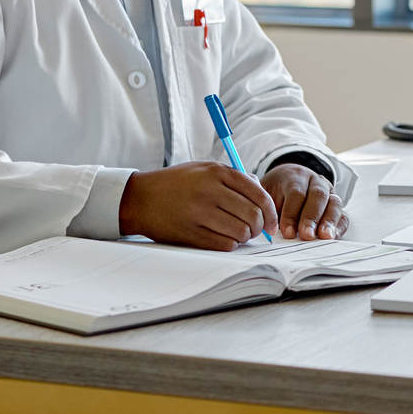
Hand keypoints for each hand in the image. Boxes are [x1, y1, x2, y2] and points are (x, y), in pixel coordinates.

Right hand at [118, 161, 277, 250]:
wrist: (140, 198)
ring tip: (240, 234)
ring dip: (245, 237)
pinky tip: (227, 239)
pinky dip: (232, 244)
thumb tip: (263, 195)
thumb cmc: (177, 183)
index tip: (272, 222)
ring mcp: (200, 213)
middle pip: (253, 214)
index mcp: (217, 172)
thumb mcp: (205, 169)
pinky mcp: (190, 233)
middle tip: (256, 230)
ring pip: (241, 231)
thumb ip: (234, 178)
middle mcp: (210, 191)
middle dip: (260, 226)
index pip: (258, 194)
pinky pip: (224, 244)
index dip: (271, 212)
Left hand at [260, 164, 348, 240]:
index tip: (287, 232)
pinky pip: (343, 214)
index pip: (296, 193)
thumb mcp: (266, 195)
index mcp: (295, 177)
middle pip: (318, 196)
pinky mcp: (336, 206)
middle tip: (306, 235)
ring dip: (329, 221)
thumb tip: (264, 227)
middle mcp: (316, 182)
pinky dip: (339, 226)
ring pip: (334, 203)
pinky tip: (333, 237)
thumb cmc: (275, 193)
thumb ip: (265, 207)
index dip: (292, 213)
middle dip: (312, 217)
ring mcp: (329, 193)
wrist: (288, 181)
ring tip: (324, 237)